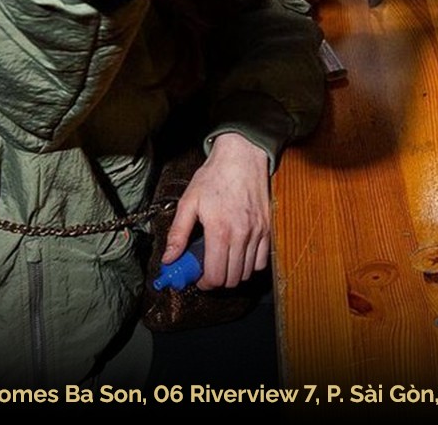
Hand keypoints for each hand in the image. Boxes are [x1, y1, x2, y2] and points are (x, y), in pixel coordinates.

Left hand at [163, 132, 272, 289]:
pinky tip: (240, 254)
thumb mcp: (189, 201)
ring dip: (234, 273)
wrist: (243, 154)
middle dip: (217, 281)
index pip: (215, 276)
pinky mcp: (268, 226)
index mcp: (220, 231)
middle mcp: (242, 235)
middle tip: (208, 271)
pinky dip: (252, 264)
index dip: (204, 284)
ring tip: (223, 262)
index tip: (198, 278)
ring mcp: (258, 231)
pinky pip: (263, 259)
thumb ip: (178, 233)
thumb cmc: (214, 176)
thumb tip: (169, 259)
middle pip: (232, 279)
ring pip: (248, 272)